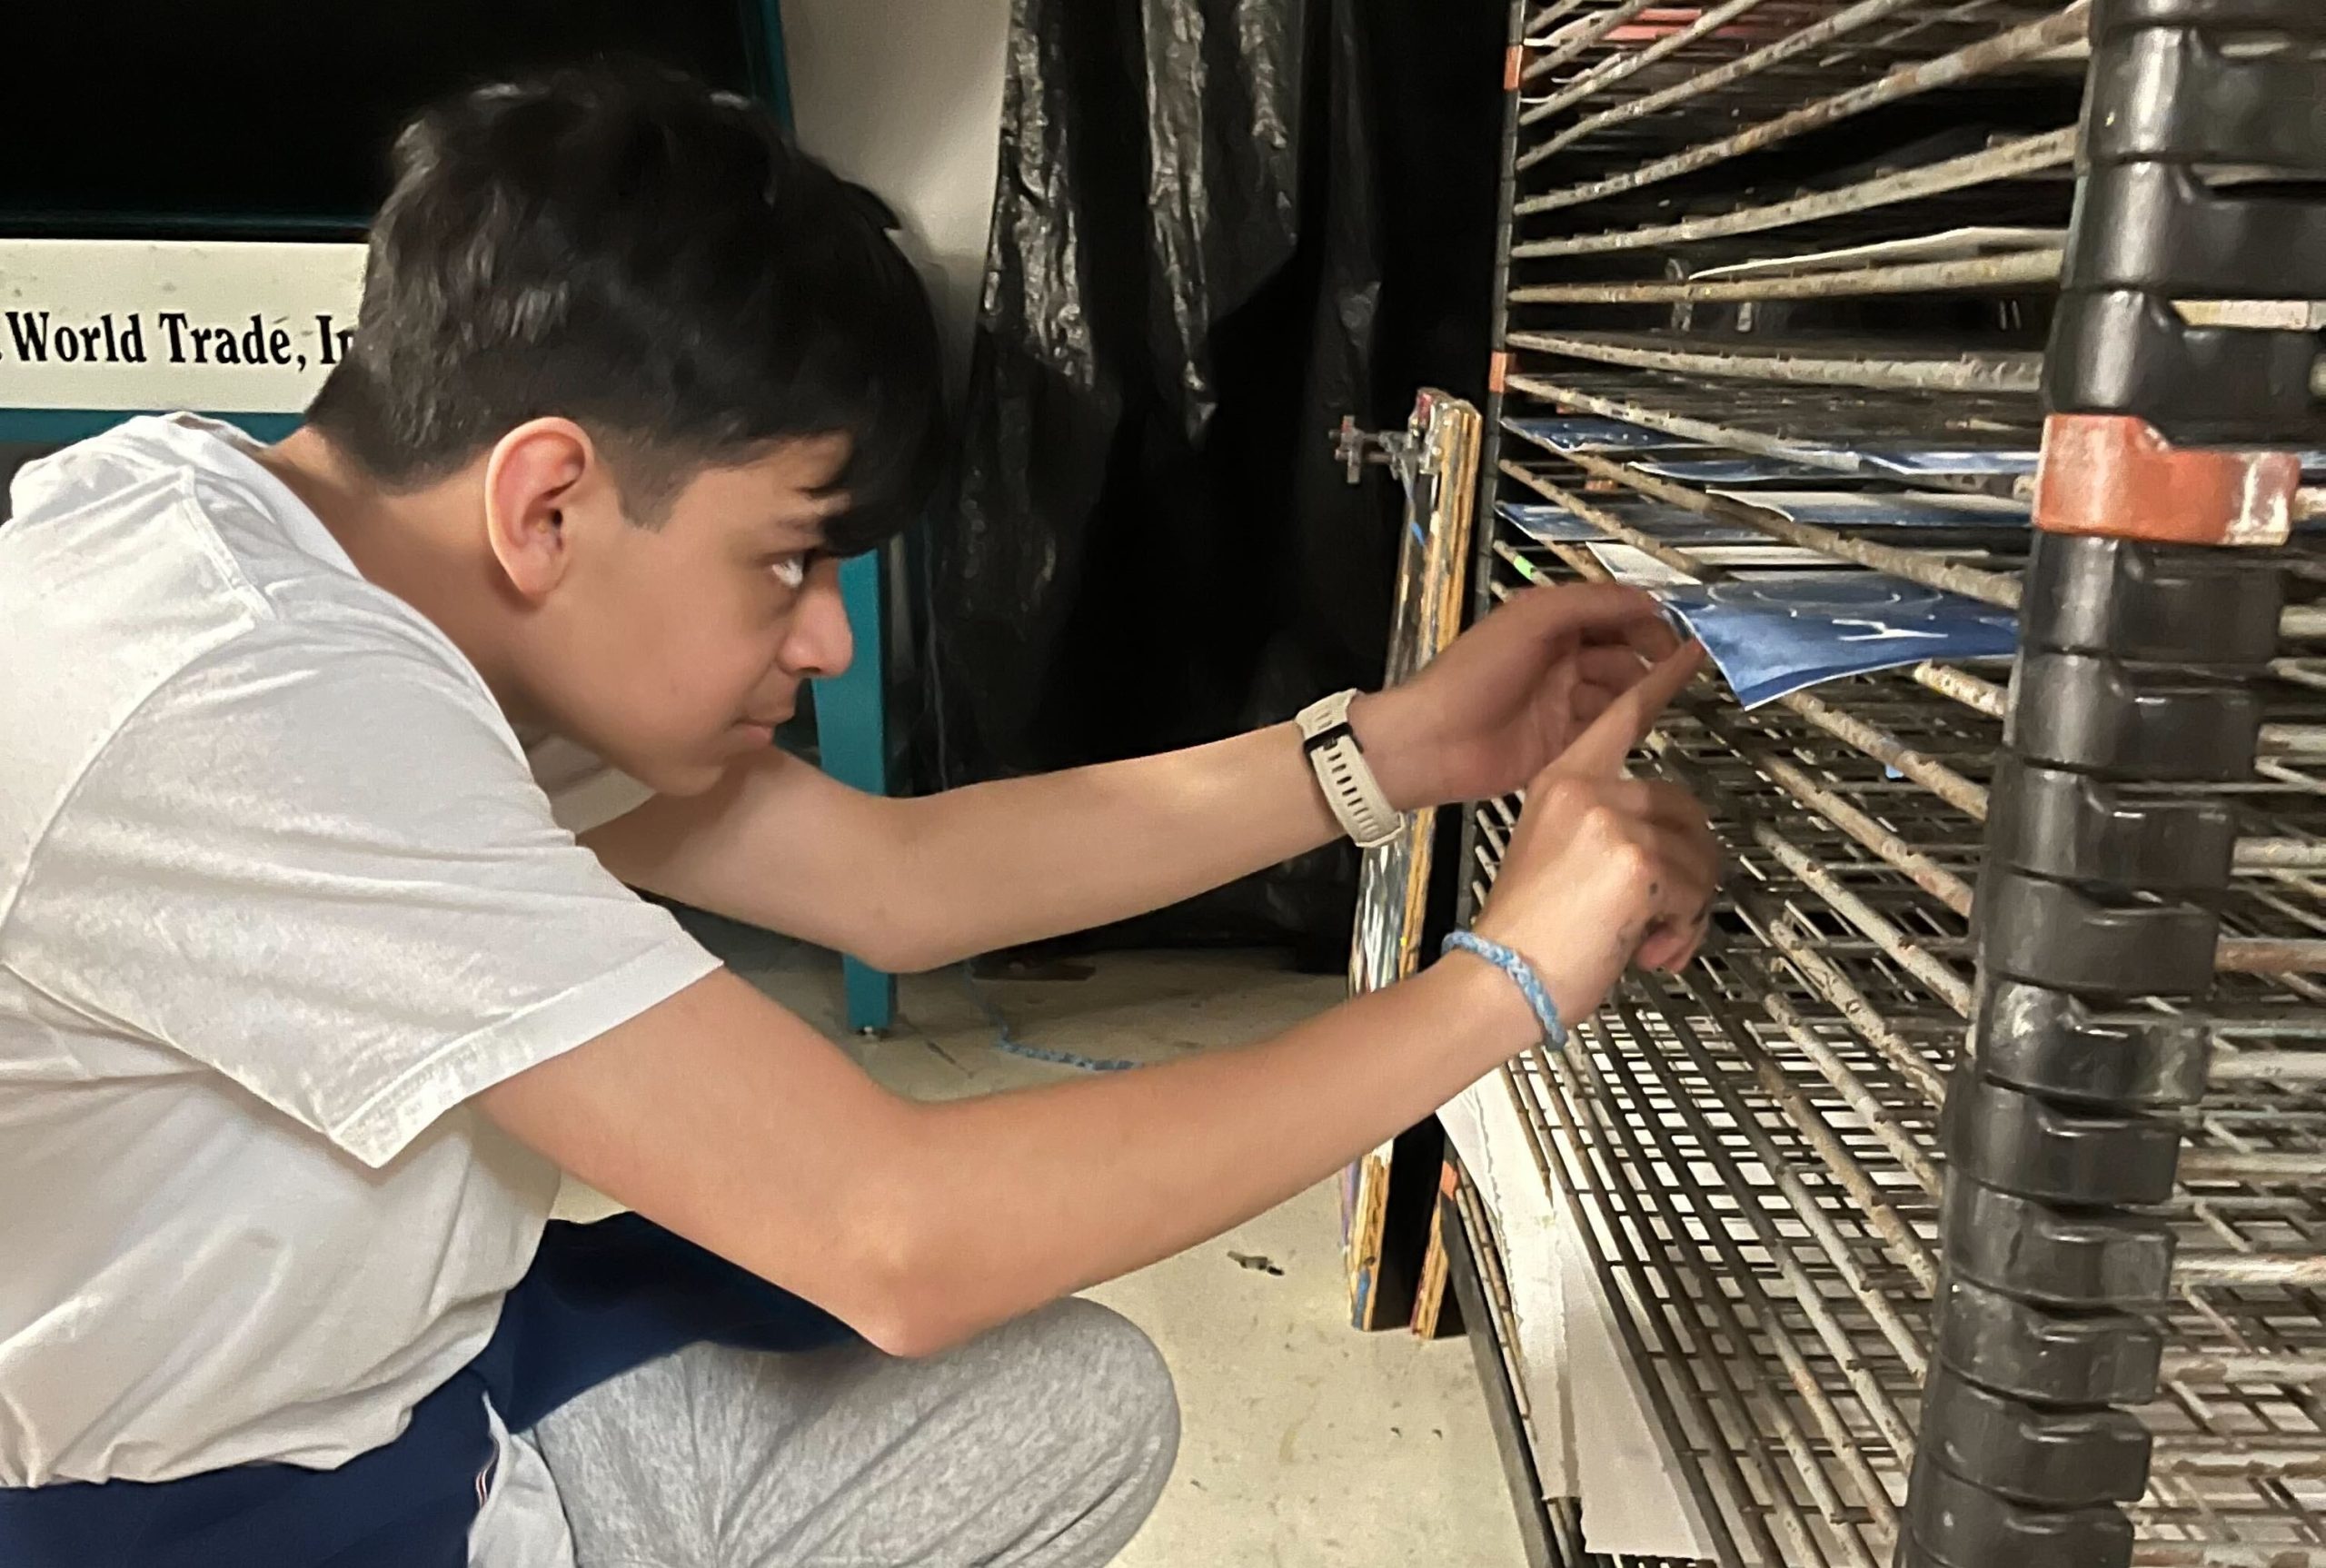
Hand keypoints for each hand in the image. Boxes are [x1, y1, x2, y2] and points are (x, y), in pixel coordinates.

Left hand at [1351, 581, 1684, 811]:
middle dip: (1648, 659)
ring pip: (1618, 695)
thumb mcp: (1531, 619)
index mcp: (1550, 626)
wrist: (1431, 743)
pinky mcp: (1562, 745)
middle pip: (1622, 655)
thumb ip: (1590, 603)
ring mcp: (1561, 705)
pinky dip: (1622, 727)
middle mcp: (1559, 663)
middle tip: (1675, 669)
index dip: (1645, 621)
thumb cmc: (1472, 674)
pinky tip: (1634, 726)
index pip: (1613, 615)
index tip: (1676, 633)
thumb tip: (1648, 599)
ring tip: (1654, 698)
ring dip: (1639, 694)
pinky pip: (1605, 731)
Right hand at [1468, 643, 1719, 1026]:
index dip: (1661, 684)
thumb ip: (1609, 834)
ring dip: (1686, 909)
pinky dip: (1683, 929)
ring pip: (1699, 856)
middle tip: (1660, 914)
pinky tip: (1646, 947)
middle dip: (1689, 868)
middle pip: (1684, 807)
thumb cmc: (1525, 934)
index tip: (1691, 651)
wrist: (1502, 976)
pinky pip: (1697, 890)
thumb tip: (1670, 857)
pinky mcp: (1639, 860)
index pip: (1622, 718)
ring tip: (1646, 938)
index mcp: (1562, 781)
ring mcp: (1614, 821)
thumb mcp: (1558, 858)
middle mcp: (1589, 790)